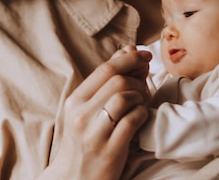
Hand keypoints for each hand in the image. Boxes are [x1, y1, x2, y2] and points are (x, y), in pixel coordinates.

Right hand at [41, 49, 151, 179]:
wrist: (74, 178)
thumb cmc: (84, 140)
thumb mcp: (87, 110)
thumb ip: (106, 83)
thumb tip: (128, 50)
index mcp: (74, 101)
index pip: (105, 69)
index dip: (129, 58)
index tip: (144, 55)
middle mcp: (81, 115)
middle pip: (117, 81)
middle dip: (137, 78)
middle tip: (145, 85)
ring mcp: (95, 133)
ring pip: (125, 98)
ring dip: (140, 96)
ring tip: (142, 101)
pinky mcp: (110, 150)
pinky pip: (132, 121)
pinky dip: (142, 113)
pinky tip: (142, 116)